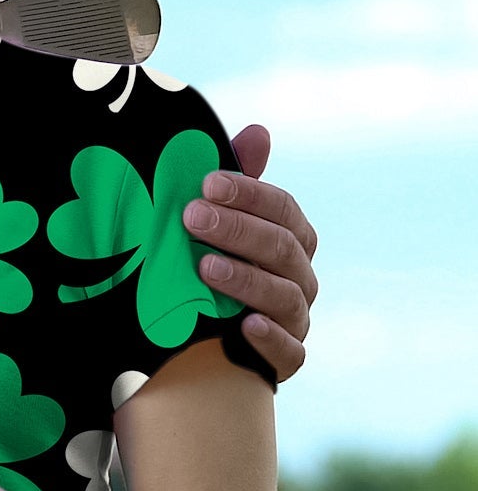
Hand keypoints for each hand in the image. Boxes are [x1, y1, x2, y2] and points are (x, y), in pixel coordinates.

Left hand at [184, 125, 317, 382]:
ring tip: (205, 268)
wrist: (196, 337)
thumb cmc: (209, 262)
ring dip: (246, 280)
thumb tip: (258, 131)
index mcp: (290, 238)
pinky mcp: (284, 359)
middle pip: (282, 249)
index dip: (249, 194)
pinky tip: (244, 325)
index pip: (283, 209)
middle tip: (191, 218)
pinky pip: (290, 352)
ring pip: (285, 297)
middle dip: (237, 230)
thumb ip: (237, 181)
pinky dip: (270, 338)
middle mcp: (300, 276)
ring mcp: (295, 319)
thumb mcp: (215, 221)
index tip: (206, 183)